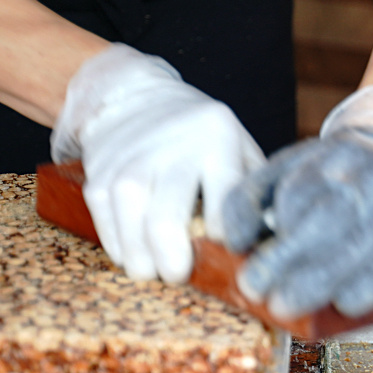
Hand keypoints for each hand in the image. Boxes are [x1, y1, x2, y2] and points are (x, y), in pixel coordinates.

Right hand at [51, 43, 262, 282]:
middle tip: (178, 274)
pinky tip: (134, 253)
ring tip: (153, 270)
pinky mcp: (99, 173)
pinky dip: (119, 247)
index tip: (224, 253)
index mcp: (217, 139)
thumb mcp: (238, 149)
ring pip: (132, 223)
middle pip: (167, 219)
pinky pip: (105, 222)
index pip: (224, 200)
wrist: (136, 97)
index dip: (224, 238)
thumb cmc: (201, 138)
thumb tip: (273, 242)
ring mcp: (131, 159)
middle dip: (173, 259)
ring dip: (141, 258)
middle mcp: (173, 146)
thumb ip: (254, 193)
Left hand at [221, 86, 372, 318]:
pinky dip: (371, 286)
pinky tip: (345, 305)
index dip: (276, 238)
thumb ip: (247, 201)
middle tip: (270, 300)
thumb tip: (233, 243)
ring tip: (295, 309)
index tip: (250, 277)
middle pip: (332, 219)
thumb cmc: (325, 176)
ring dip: (327, 283)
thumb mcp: (281, 172)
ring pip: (363, 244)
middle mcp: (370, 172)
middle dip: (297, 265)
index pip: (299, 192)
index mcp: (330, 154)